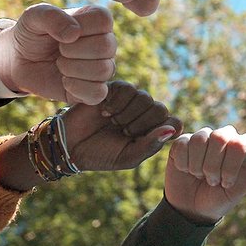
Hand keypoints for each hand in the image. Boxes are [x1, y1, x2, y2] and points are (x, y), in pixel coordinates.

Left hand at [0, 4, 115, 103]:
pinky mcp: (94, 90)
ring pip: (103, 70)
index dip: (81, 27)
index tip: (63, 31)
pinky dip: (77, 88)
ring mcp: (102, 67)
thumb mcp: (33, 16)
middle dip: (73, 50)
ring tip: (60, 64)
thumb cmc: (31, 34)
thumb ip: (51, 15)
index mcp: (96, 20)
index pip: (104, 20)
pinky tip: (64, 81)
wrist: (20, 60)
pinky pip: (98, 93)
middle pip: (106, 46)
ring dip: (72, 68)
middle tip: (59, 50)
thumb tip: (73, 34)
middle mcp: (105, 43)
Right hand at [63, 81, 181, 170]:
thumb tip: (171, 130)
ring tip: (112, 122)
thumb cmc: (101, 154)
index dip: (161, 130)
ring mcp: (130, 100)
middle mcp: (144, 113)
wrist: (70, 145)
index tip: (141, 139)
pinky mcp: (114, 88)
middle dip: (140, 124)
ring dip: (127, 114)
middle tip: (122, 131)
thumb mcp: (128, 157)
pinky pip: (128, 89)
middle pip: (160, 109)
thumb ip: (151, 145)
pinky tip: (104, 112)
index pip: (175, 123)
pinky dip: (116, 103)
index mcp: (152, 130)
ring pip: (145, 98)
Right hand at [165, 125, 245, 223]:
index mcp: (243, 146)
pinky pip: (182, 145)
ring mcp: (203, 137)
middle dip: (213, 166)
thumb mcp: (238, 189)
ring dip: (197, 166)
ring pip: (200, 139)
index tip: (226, 183)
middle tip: (212, 181)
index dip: (230, 167)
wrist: (194, 209)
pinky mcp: (183, 142)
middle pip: (220, 137)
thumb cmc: (220, 197)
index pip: (240, 144)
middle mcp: (225, 137)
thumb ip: (245, 166)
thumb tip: (239, 144)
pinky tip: (186, 170)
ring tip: (200, 176)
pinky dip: (183, 164)